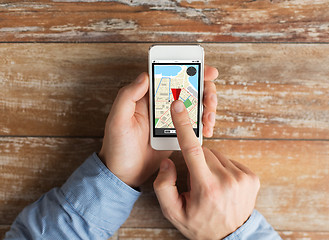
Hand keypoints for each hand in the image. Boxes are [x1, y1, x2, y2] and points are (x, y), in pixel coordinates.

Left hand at [99, 66, 217, 187]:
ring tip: (208, 119)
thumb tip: (145, 76)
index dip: (188, 70)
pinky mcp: (176, 133)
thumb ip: (128, 96)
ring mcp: (170, 119)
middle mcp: (160, 105)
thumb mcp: (117, 120)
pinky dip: (203, 123)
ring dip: (207, 107)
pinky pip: (194, 123)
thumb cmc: (117, 147)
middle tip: (209, 100)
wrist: (124, 174)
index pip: (169, 76)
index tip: (205, 71)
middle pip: (188, 88)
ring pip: (194, 104)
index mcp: (146, 97)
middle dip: (204, 90)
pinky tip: (206, 129)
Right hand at [153, 100, 259, 238]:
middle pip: (204, 152)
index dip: (184, 125)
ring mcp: (243, 177)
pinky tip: (221, 183)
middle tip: (196, 181)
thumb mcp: (173, 212)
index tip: (178, 107)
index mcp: (207, 187)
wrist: (231, 237)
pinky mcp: (252, 176)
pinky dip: (222, 167)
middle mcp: (227, 180)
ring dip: (209, 164)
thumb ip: (164, 186)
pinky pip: (229, 160)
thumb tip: (169, 161)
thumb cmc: (200, 224)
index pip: (192, 149)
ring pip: (217, 155)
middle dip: (196, 161)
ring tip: (210, 184)